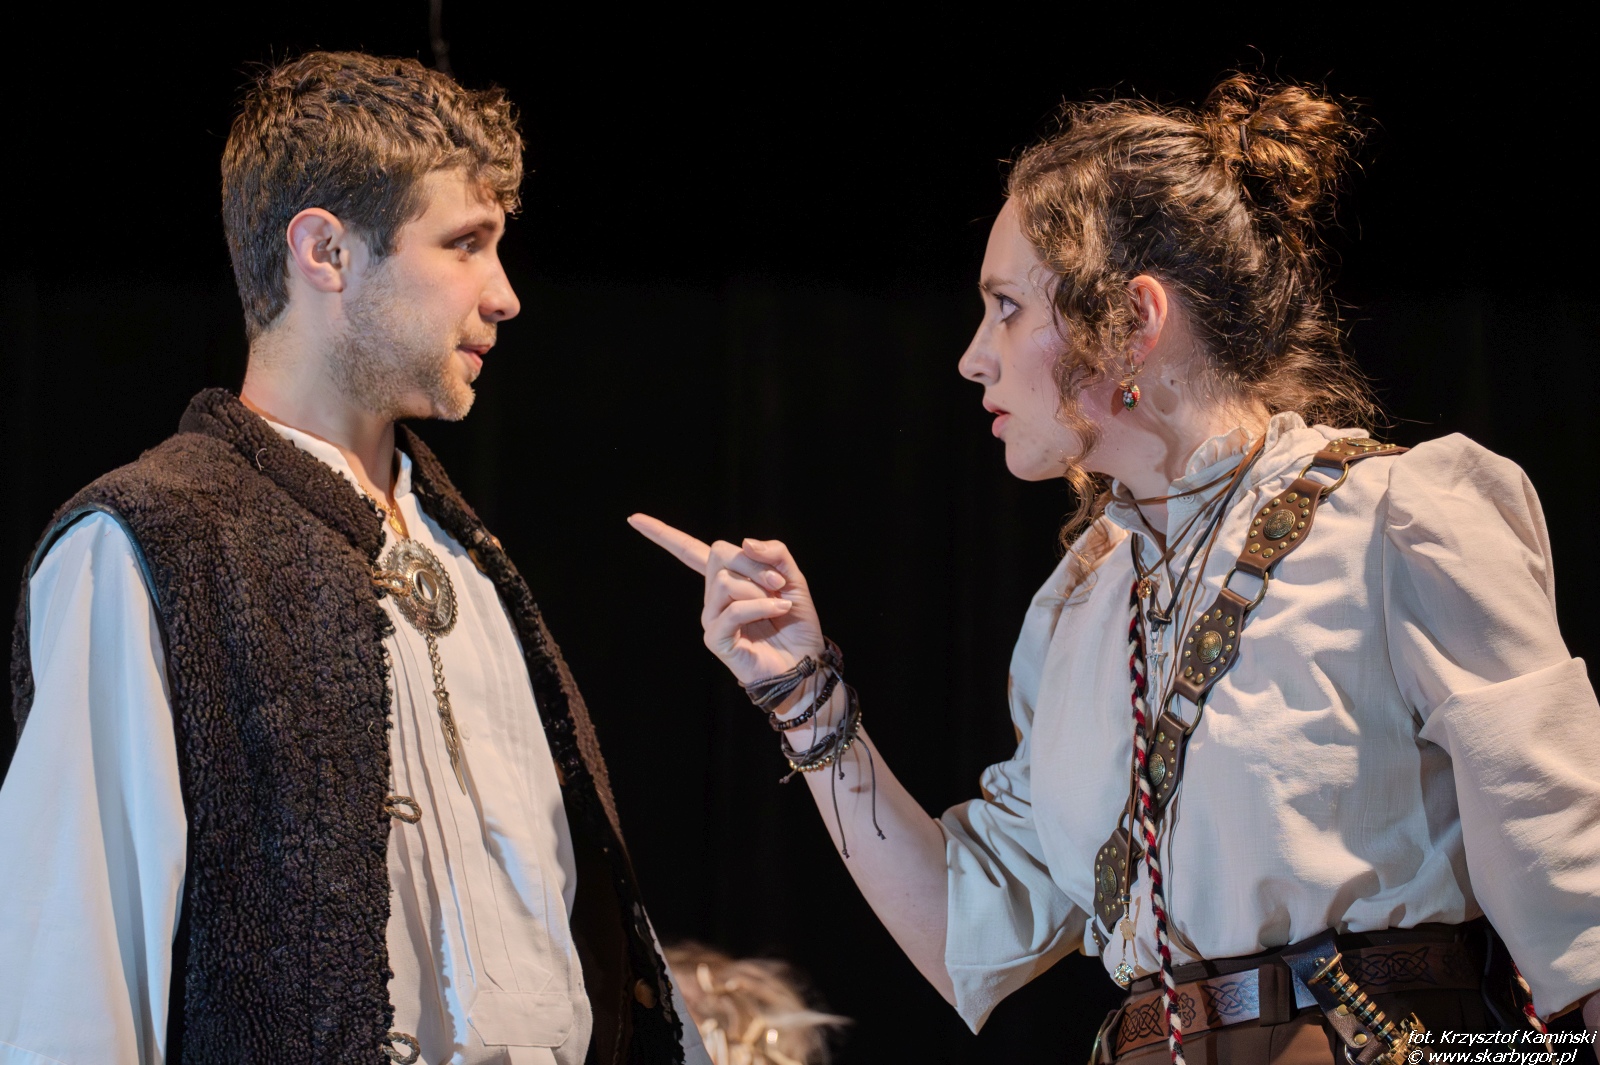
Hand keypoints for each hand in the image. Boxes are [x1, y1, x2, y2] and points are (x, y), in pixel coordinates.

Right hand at [627, 513, 823, 687]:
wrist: (806, 663)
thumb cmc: (796, 624)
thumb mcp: (792, 578)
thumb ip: (774, 553)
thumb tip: (743, 542)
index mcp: (726, 578)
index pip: (689, 551)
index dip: (662, 533)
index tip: (634, 519)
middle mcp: (713, 596)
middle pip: (717, 554)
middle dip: (753, 563)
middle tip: (778, 583)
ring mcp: (711, 617)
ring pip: (724, 581)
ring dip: (758, 588)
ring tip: (778, 604)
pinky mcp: (715, 638)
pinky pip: (732, 610)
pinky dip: (760, 605)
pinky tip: (779, 611)